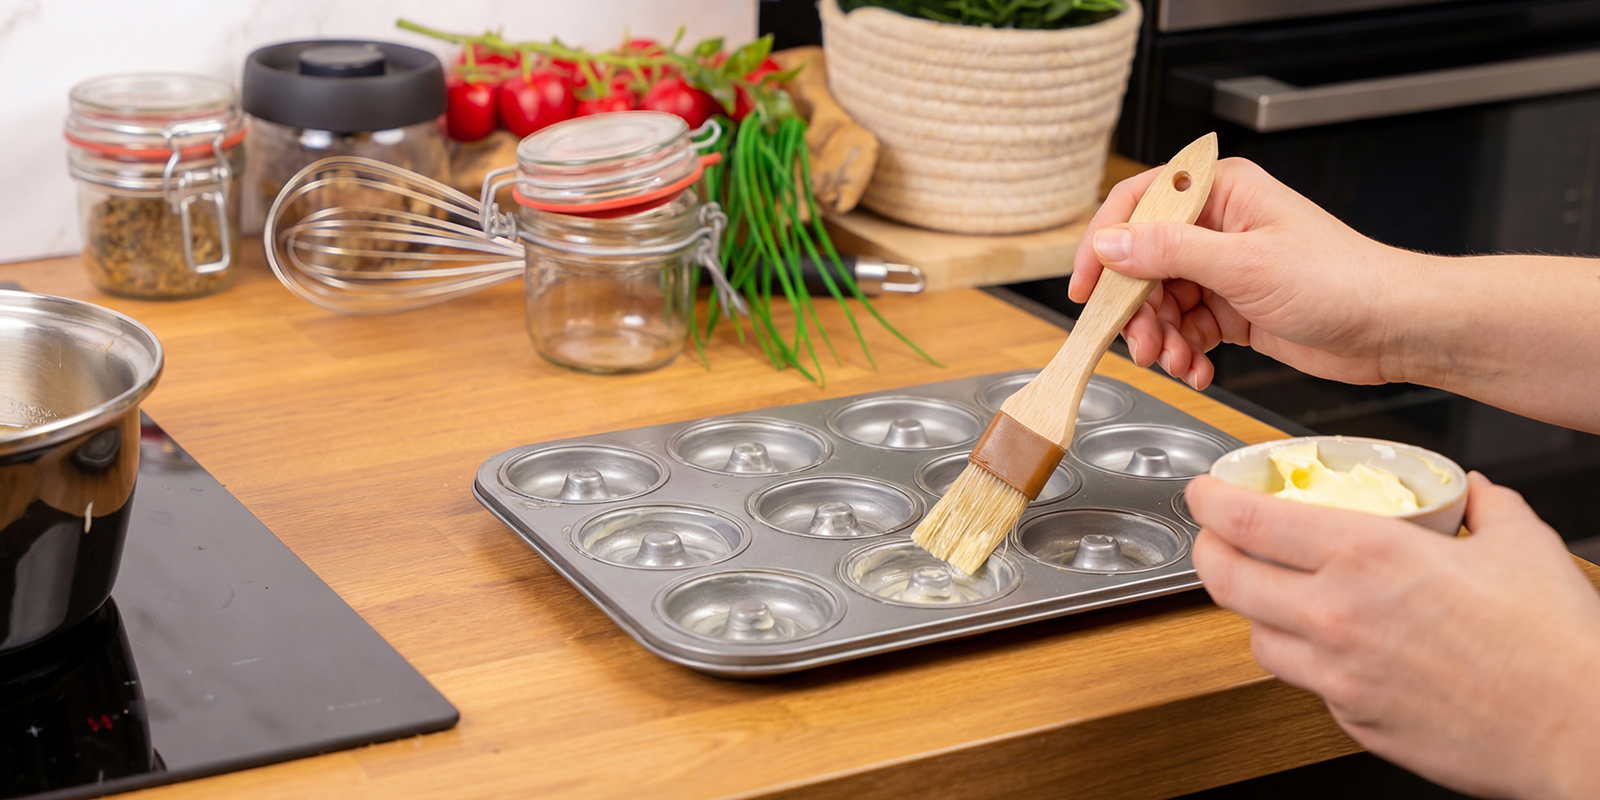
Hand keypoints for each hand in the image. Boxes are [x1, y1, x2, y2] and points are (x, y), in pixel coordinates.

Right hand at [1068, 158, 1419, 389]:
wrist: (1393, 328)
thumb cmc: (1340, 280)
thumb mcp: (1243, 264)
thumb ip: (1168, 252)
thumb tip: (1108, 245)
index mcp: (1220, 192)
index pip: (1137, 205)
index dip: (1103, 245)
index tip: (1084, 288)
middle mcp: (1217, 225)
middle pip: (1142, 263)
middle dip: (1137, 309)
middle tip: (1141, 344)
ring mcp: (1223, 268)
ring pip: (1160, 301)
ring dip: (1160, 338)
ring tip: (1177, 363)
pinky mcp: (1233, 307)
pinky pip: (1185, 328)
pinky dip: (1184, 353)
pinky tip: (1198, 369)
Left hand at [1188, 472, 1599, 798]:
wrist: (1579, 732)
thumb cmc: (1555, 646)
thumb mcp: (1520, 544)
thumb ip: (1485, 506)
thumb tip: (1474, 490)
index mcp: (1366, 556)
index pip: (1246, 521)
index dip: (1209, 501)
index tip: (1204, 491)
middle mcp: (1337, 615)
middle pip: (1224, 579)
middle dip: (1207, 551)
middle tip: (1215, 538)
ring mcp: (1338, 676)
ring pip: (1255, 637)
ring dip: (1254, 610)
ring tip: (1274, 592)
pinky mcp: (1352, 720)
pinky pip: (1305, 683)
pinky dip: (1307, 659)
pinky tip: (1335, 646)